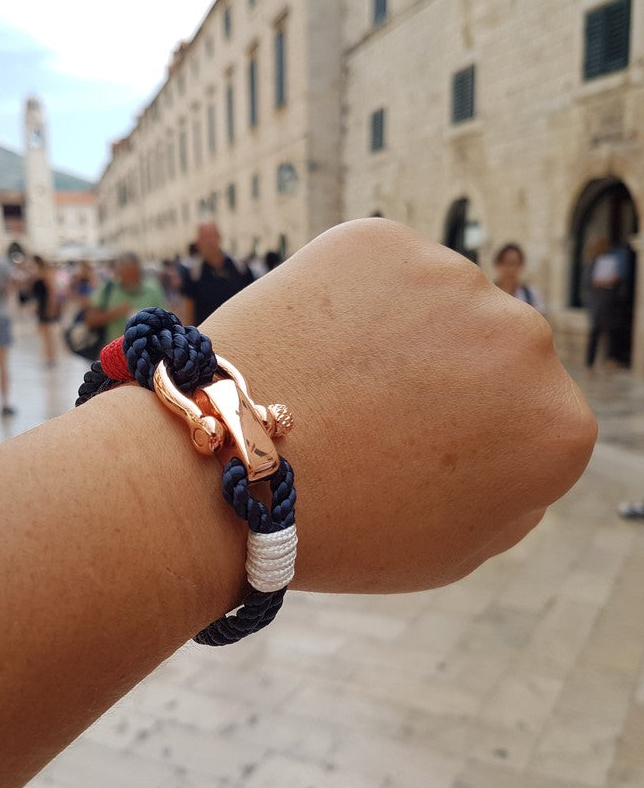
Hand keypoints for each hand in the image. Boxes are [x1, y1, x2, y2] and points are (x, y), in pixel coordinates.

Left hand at [203, 218, 596, 592]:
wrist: (229, 470)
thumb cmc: (339, 528)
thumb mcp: (454, 548)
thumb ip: (513, 492)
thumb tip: (520, 435)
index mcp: (558, 428)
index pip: (526, 417)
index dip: (463, 434)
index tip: (416, 448)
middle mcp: (526, 342)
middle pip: (487, 351)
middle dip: (441, 374)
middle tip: (370, 409)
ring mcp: (453, 279)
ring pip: (434, 303)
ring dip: (398, 330)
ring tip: (333, 377)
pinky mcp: (381, 240)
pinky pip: (377, 270)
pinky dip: (350, 296)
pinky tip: (314, 340)